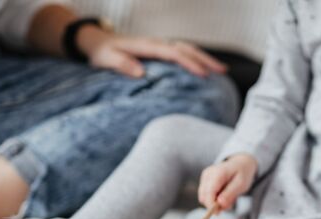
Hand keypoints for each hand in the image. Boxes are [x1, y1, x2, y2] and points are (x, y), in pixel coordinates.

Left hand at [78, 27, 226, 77]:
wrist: (98, 42)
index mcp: (147, 46)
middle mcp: (157, 43)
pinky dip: (196, 58)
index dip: (189, 63)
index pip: (173, 53)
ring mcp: (160, 46)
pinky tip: (205, 68)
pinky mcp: (161, 51)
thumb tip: (140, 72)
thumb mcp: (107, 59)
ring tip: (221, 71)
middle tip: (222, 72)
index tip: (203, 74)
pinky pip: (182, 53)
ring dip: (204, 58)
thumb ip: (122, 64)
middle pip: (186, 48)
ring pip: (187, 49)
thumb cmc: (103, 52)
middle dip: (205, 59)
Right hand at [198, 154, 258, 211]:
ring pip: (203, 197)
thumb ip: (230, 194)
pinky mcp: (204, 180)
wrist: (240, 163)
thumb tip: (220, 204)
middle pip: (204, 196)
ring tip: (228, 198)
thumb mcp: (241, 184)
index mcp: (218, 172)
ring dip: (214, 202)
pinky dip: (213, 198)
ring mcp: (205, 176)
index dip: (211, 205)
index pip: (209, 192)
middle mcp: (208, 173)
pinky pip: (205, 195)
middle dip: (213, 205)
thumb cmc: (242, 174)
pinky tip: (223, 194)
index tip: (217, 213)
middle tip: (228, 205)